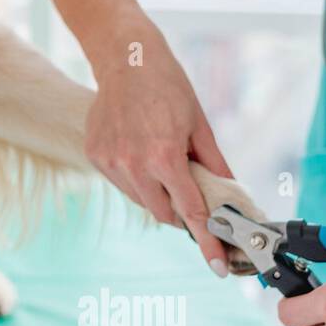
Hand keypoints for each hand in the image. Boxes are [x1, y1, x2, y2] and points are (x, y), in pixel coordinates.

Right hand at [85, 19, 234, 273]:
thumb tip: (229, 193)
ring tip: (161, 164)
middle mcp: (134, 165)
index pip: (191, 212)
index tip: (217, 265)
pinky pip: (122, 184)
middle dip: (181, 212)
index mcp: (165, 158)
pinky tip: (138, 153)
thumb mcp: (200, 124)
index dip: (207, 241)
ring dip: (157, 196)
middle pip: (164, 213)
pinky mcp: (95, 157)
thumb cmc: (168, 86)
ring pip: (141, 201)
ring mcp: (110, 162)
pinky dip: (135, 180)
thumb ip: (214, 164)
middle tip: (191, 196)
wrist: (125, 60)